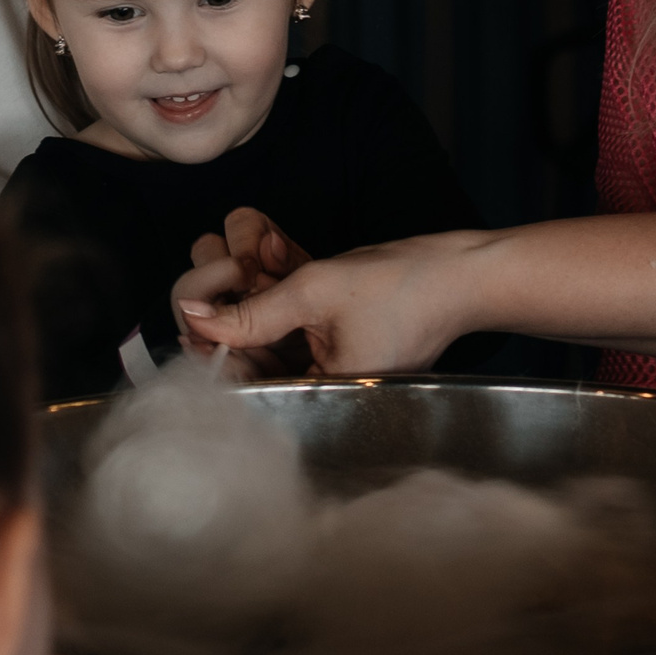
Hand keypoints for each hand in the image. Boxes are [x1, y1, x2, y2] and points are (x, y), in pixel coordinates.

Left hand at [177, 230, 487, 375]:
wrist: (464, 274)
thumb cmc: (402, 288)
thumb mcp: (313, 293)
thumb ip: (247, 312)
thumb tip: (191, 315)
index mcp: (316, 400)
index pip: (242, 388)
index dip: (212, 350)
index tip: (197, 312)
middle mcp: (320, 390)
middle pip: (249, 362)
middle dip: (234, 313)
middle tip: (229, 271)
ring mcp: (328, 365)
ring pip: (265, 336)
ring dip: (253, 293)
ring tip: (256, 255)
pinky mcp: (336, 342)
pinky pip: (291, 324)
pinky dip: (279, 292)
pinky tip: (273, 254)